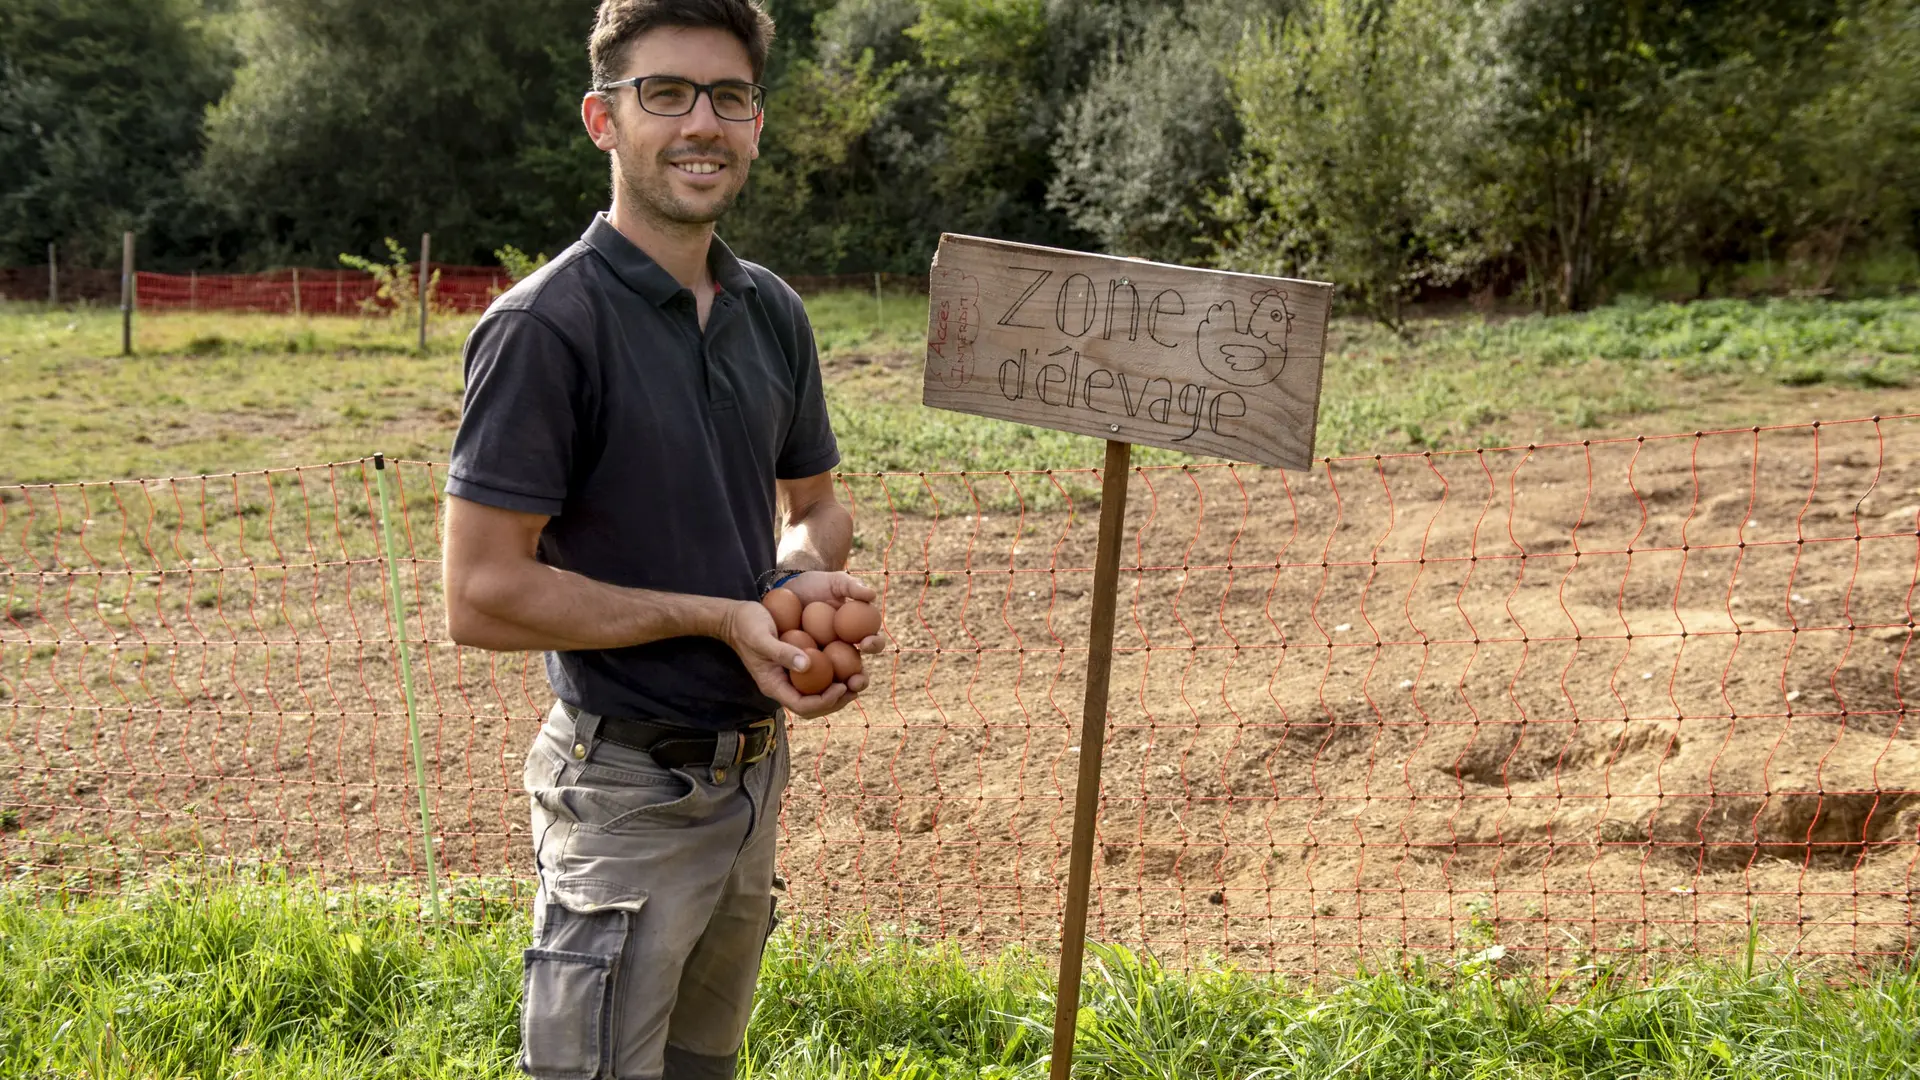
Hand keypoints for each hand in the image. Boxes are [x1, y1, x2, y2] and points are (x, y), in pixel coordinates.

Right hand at [719, 599, 855, 718]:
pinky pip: (819, 676)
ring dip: (841, 689)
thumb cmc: (746, 625)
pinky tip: (850, 660)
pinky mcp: (798, 664)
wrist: (736, 617)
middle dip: (838, 700)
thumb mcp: (761, 638)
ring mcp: (791, 676)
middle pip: (815, 706)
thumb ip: (782, 653)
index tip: (842, 686)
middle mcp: (785, 685)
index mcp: (774, 686)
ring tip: (859, 677)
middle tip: (857, 685)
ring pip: (820, 693)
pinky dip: (835, 673)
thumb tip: (808, 666)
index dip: (824, 701)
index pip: (802, 706)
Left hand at [782, 571, 890, 691]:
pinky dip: (815, 688)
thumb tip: (871, 595)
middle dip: (860, 680)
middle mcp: (845, 650)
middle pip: (858, 670)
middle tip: (856, 682)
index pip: (873, 642)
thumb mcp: (835, 581)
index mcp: (858, 632)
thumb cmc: (817, 584)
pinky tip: (811, 691)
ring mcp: (825, 660)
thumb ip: (853, 586)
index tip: (866, 642)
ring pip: (837, 682)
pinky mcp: (805, 665)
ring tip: (837, 693)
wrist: (791, 589)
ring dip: (840, 692)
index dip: (874, 644)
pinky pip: (812, 681)